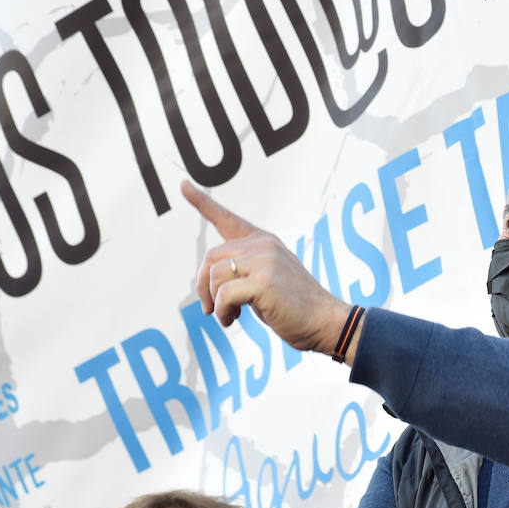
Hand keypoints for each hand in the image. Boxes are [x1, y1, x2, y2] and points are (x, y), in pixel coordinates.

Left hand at [182, 181, 352, 355]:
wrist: (325, 322)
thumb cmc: (296, 309)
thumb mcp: (267, 282)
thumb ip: (243, 272)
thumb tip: (209, 285)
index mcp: (265, 242)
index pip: (227, 219)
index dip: (202, 202)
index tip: (183, 185)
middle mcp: (264, 245)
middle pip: (211, 258)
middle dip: (203, 287)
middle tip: (208, 309)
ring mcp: (265, 261)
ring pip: (215, 276)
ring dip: (214, 303)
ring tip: (228, 317)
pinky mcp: (264, 281)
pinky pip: (223, 294)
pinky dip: (222, 312)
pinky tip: (232, 320)